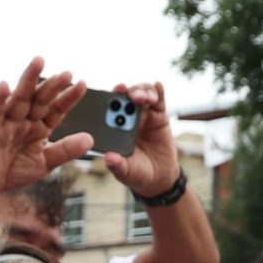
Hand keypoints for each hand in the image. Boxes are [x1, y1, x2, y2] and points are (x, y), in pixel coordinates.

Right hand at [0, 57, 92, 202]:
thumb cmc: (13, 170)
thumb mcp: (44, 162)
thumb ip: (65, 150)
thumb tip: (90, 140)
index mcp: (39, 127)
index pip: (56, 109)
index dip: (68, 98)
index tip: (82, 84)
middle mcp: (24, 121)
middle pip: (39, 99)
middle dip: (52, 86)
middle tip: (66, 73)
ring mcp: (7, 124)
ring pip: (19, 99)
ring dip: (28, 81)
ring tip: (38, 63)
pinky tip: (5, 86)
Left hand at [102, 82, 180, 197]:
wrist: (158, 176)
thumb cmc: (136, 172)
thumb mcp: (125, 171)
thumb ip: (117, 165)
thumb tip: (108, 158)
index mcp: (112, 128)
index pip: (106, 110)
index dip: (104, 101)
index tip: (104, 97)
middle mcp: (125, 117)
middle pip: (123, 97)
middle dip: (124, 92)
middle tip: (126, 92)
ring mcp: (142, 114)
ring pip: (140, 95)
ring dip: (141, 91)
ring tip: (144, 98)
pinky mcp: (159, 114)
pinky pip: (159, 99)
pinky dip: (158, 91)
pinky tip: (158, 86)